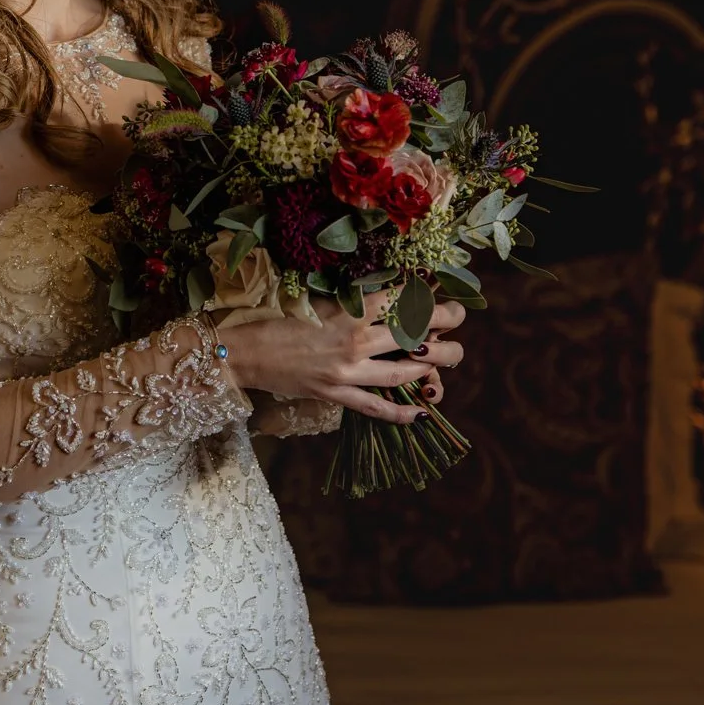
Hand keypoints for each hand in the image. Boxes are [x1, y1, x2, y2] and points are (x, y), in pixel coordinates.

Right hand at [218, 293, 464, 423]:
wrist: (245, 351)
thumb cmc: (276, 319)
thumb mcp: (316, 300)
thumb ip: (351, 299)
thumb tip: (385, 294)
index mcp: (349, 312)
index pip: (401, 301)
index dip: (428, 296)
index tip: (441, 291)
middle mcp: (354, 342)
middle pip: (413, 337)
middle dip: (444, 329)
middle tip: (458, 323)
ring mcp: (347, 373)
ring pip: (403, 374)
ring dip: (432, 368)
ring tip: (449, 359)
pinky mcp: (335, 394)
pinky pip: (375, 407)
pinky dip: (400, 413)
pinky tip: (421, 413)